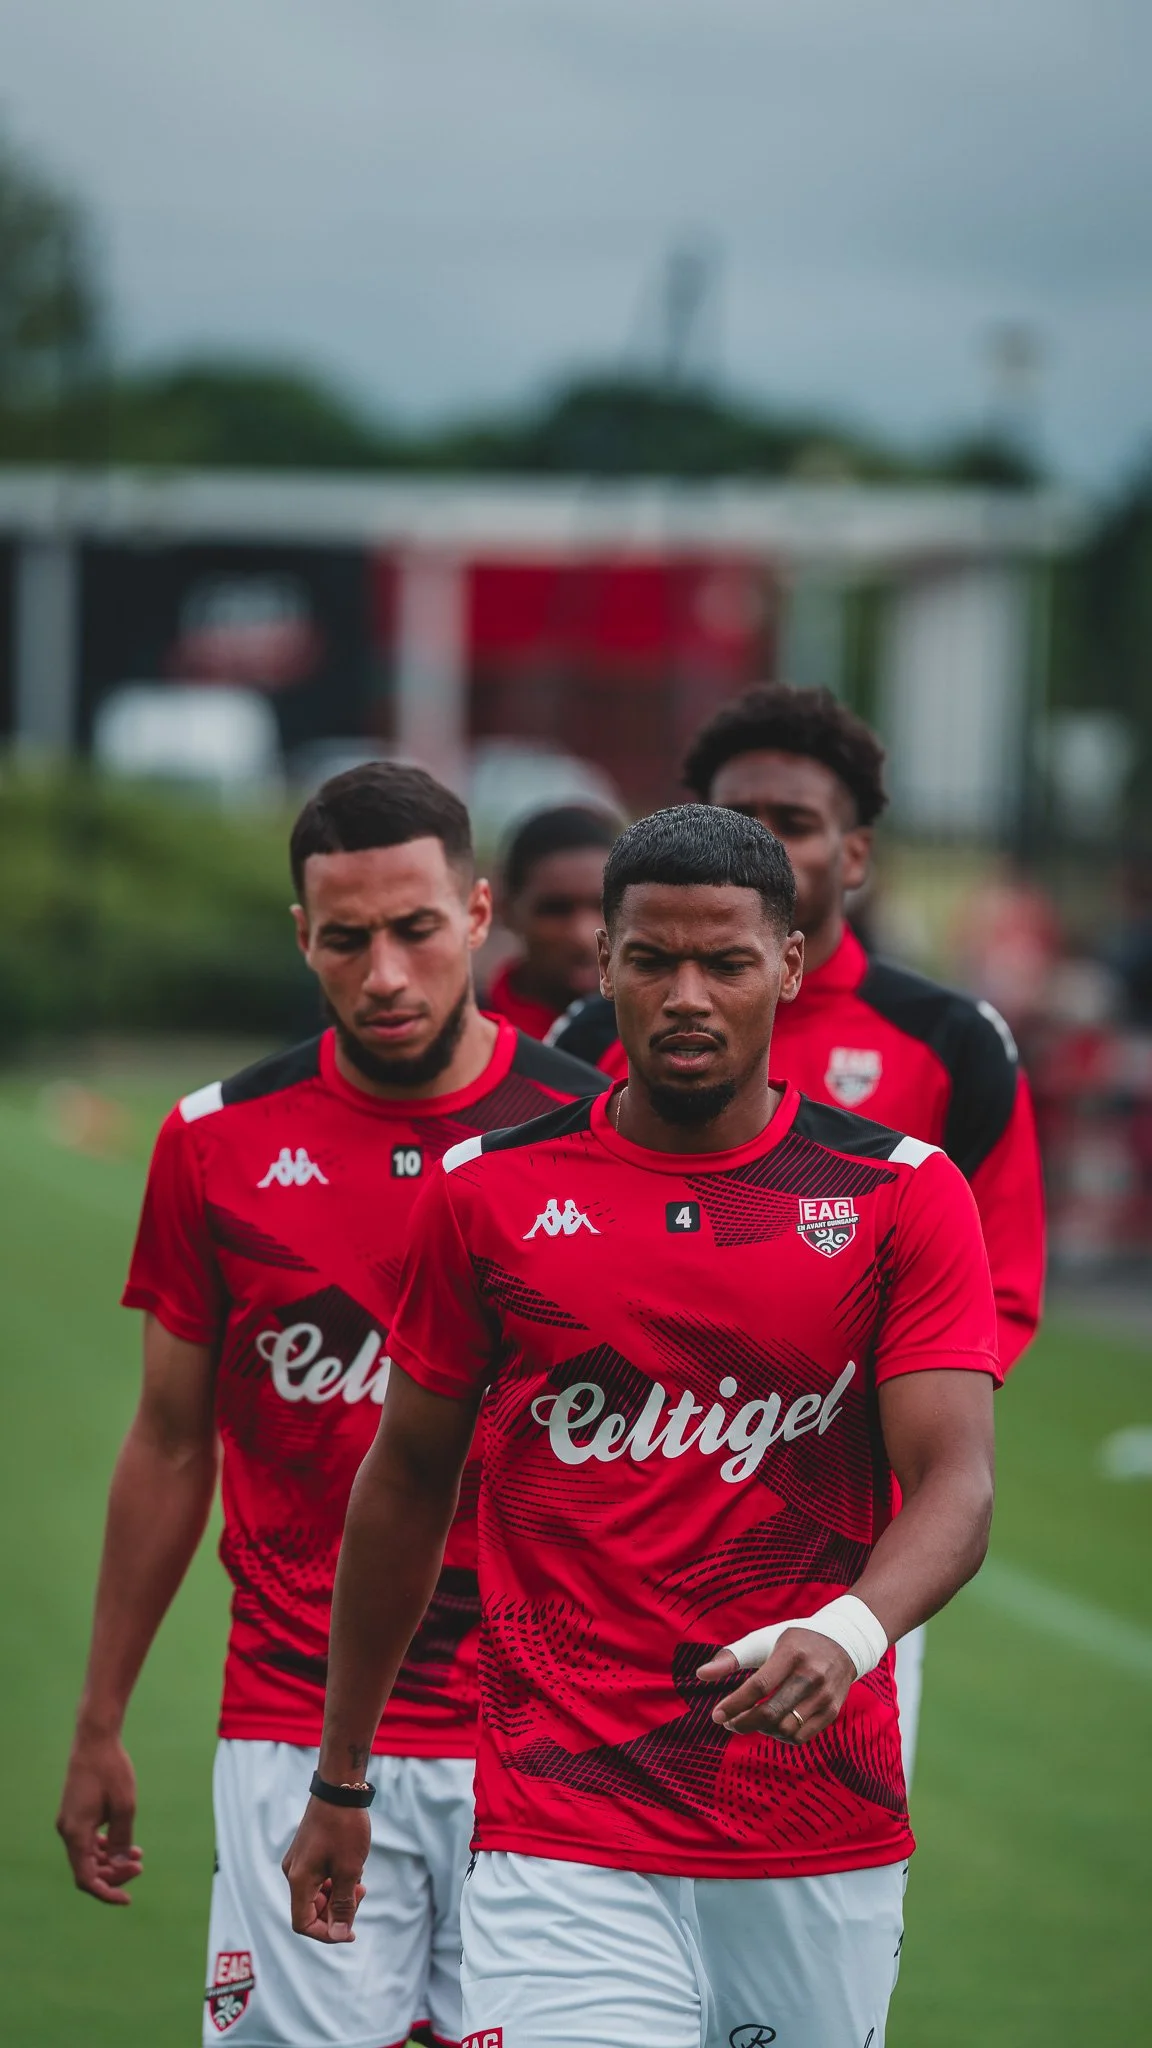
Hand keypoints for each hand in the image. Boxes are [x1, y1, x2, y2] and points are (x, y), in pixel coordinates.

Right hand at [57, 1730, 143, 1904]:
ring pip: (88, 1856)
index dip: (106, 1893)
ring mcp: (70, 1822)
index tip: (127, 1899)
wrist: (95, 1740)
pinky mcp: (76, 1813)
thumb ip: (122, 1840)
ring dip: (111, 1861)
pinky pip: (87, 1841)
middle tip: (140, 1866)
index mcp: (75, 1833)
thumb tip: (120, 1866)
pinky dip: (105, 1847)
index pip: (86, 1878)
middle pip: (88, 1869)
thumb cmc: (111, 1770)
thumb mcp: (125, 1807)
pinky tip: (125, 1844)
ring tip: (138, 1856)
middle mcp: (67, 1831)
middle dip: (114, 1874)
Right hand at [283, 1799, 369, 1943]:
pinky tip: (352, 1866)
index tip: (351, 1930)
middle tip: (360, 1892)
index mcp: (299, 1880)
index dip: (327, 1933)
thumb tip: (339, 1935)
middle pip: (311, 1909)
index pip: (303, 1923)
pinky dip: (335, 1879)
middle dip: (336, 1910)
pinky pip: (319, 1877)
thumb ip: (343, 1905)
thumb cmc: (345, 1828)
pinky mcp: (307, 1851)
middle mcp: (293, 1872)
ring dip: (338, 1894)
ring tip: (359, 1878)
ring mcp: (299, 1860)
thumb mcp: (349, 1870)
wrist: (340, 1788)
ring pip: (317, 1893)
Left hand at [696, 1627, 855, 1741]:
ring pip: (785, 1729)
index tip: (716, 1716)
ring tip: (750, 1719)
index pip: (760, 1685)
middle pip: (772, 1712)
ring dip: (761, 1730)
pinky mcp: (832, 1711)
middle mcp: (811, 1675)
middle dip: (744, 1722)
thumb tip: (700, 1675)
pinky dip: (780, 1736)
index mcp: (791, 1653)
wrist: (844, 1643)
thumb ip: (732, 1656)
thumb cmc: (794, 1642)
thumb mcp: (765, 1640)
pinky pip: (800, 1737)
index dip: (735, 1703)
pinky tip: (771, 1725)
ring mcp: (825, 1695)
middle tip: (728, 1723)